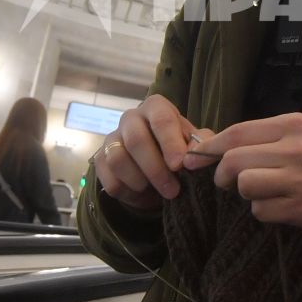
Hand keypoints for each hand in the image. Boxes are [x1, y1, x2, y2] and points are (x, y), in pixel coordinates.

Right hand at [95, 94, 196, 213]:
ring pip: (118, 160)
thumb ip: (200, 145)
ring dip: (140, 181)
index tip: (179, 165)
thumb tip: (196, 153)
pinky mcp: (101, 160)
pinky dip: (127, 192)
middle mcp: (130, 118)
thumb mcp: (194, 145)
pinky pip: (108, 179)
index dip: (170, 143)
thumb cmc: (178, 149)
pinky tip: (143, 194)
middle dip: (156, 169)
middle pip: (136, 140)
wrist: (158, 166)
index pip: (161, 119)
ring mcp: (112, 138)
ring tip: (159, 193)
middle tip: (173, 190)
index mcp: (156, 107)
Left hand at [186, 112, 301, 233]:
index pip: (237, 133)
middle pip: (233, 161)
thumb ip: (263, 136)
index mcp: (292, 125)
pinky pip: (261, 211)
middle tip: (227, 181)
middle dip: (222, 175)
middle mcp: (294, 150)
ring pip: (244, 186)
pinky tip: (280, 205)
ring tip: (261, 192)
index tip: (193, 157)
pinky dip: (264, 211)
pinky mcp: (301, 209)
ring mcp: (298, 180)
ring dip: (245, 193)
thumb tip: (212, 145)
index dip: (210, 147)